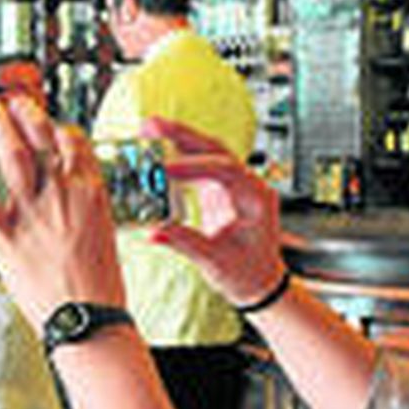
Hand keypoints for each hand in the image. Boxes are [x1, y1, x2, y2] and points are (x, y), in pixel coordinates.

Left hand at [0, 94, 125, 328]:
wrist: (87, 318)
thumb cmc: (98, 286)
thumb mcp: (103, 233)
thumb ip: (82, 208)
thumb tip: (68, 198)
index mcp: (90, 192)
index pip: (73, 141)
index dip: (57, 127)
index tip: (47, 122)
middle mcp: (61, 193)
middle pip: (42, 137)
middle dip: (26, 112)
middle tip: (14, 99)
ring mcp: (32, 212)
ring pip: (13, 155)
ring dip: (0, 126)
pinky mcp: (6, 235)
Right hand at [141, 118, 287, 307]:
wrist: (260, 283)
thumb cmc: (249, 274)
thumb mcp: (217, 263)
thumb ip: (187, 244)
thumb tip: (155, 232)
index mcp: (256, 199)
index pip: (226, 171)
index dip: (194, 167)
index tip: (166, 169)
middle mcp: (248, 185)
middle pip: (216, 150)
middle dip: (183, 135)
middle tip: (153, 125)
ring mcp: (234, 184)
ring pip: (206, 152)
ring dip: (178, 138)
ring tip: (148, 128)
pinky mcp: (219, 189)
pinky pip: (198, 165)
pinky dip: (177, 156)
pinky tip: (156, 149)